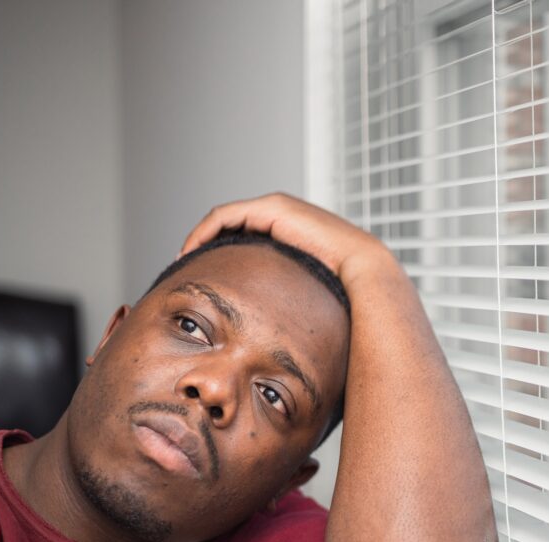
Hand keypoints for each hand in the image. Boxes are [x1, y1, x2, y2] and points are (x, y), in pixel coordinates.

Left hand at [179, 193, 389, 282]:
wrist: (364, 267)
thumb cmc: (343, 287)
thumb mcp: (305, 290)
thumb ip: (290, 296)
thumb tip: (280, 327)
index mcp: (288, 230)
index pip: (243, 235)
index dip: (219, 252)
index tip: (204, 276)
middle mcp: (280, 213)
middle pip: (229, 225)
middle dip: (205, 245)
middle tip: (188, 268)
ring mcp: (275, 208)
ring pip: (223, 220)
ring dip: (199, 239)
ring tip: (185, 260)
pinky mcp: (269, 208)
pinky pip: (224, 217)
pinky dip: (204, 233)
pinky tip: (192, 253)